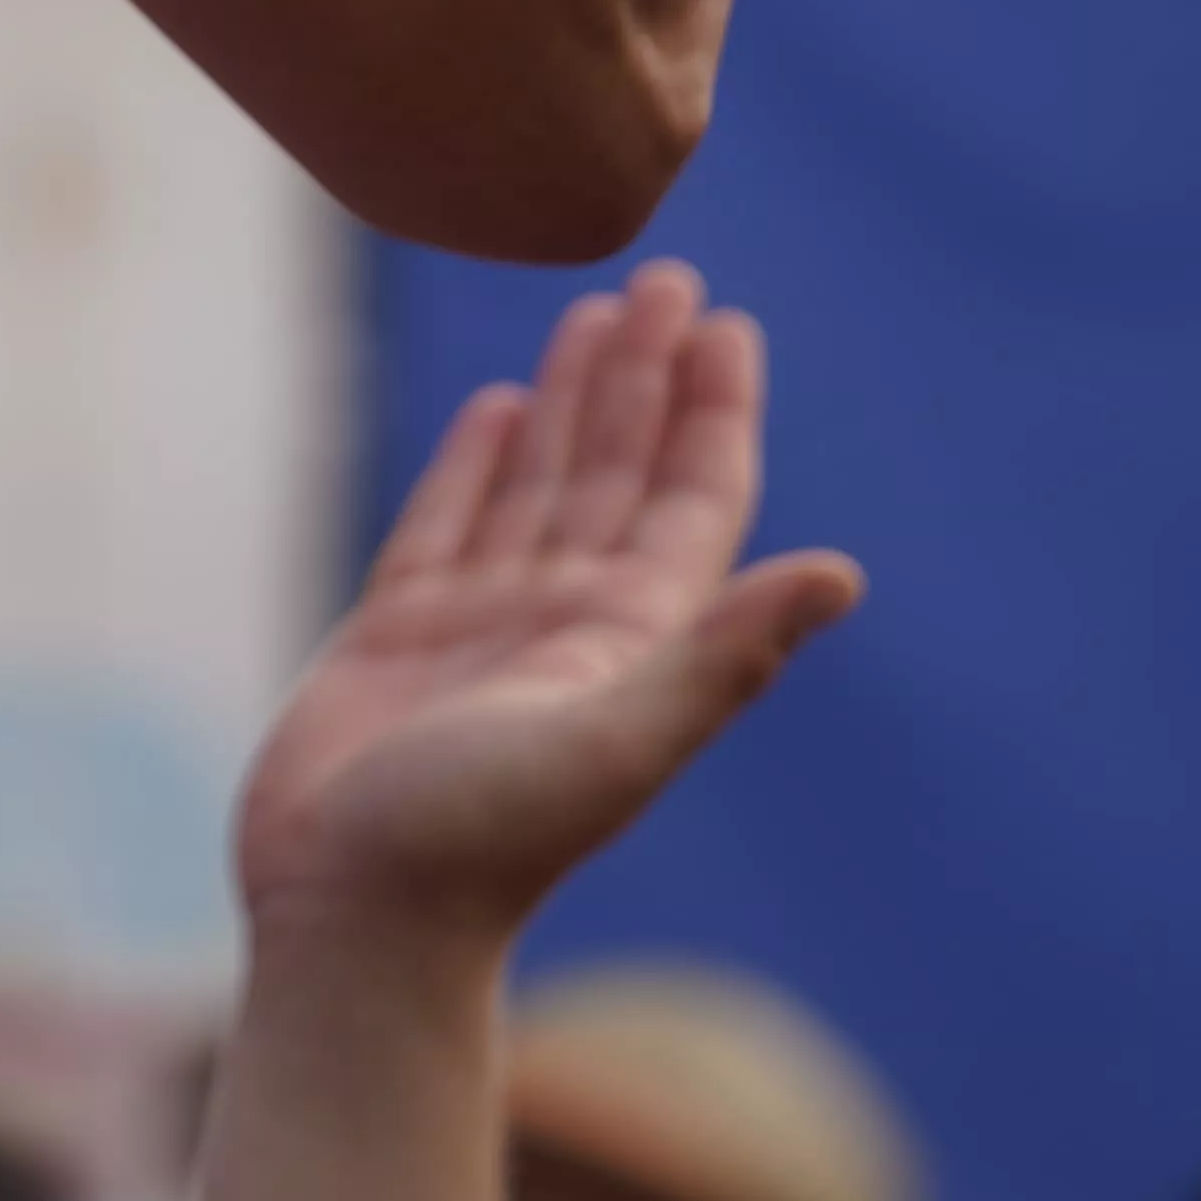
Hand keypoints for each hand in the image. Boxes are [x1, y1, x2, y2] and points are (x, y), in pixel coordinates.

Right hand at [234, 263, 856, 945]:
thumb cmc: (484, 841)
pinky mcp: (400, 637)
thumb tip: (845, 575)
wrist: (355, 922)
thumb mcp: (619, 740)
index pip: (692, 501)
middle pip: (622, 472)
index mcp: (630, 639)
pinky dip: (479, 462)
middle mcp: (568, 623)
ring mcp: (483, 628)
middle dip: (647, 378)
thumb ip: (725, 652)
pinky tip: (502, 410)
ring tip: (592, 315)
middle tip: (666, 278)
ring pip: (542, 486)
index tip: (726, 323)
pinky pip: (450, 523)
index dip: (712, 413)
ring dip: (574, 402)